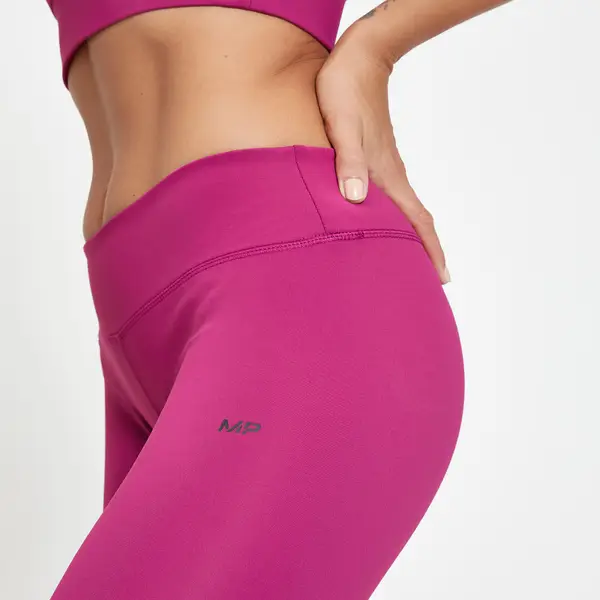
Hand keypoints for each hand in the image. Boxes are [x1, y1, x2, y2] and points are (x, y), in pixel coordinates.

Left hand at [315, 23, 450, 284]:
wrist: (359, 57)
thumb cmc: (346, 90)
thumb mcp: (342, 126)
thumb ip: (349, 161)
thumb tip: (357, 199)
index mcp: (387, 174)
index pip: (417, 220)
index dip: (429, 250)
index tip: (442, 278)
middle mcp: (391, 175)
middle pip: (415, 222)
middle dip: (423, 252)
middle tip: (426, 282)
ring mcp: (385, 167)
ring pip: (403, 211)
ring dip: (409, 237)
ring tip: (406, 262)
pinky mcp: (375, 158)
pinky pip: (389, 198)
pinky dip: (392, 218)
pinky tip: (379, 223)